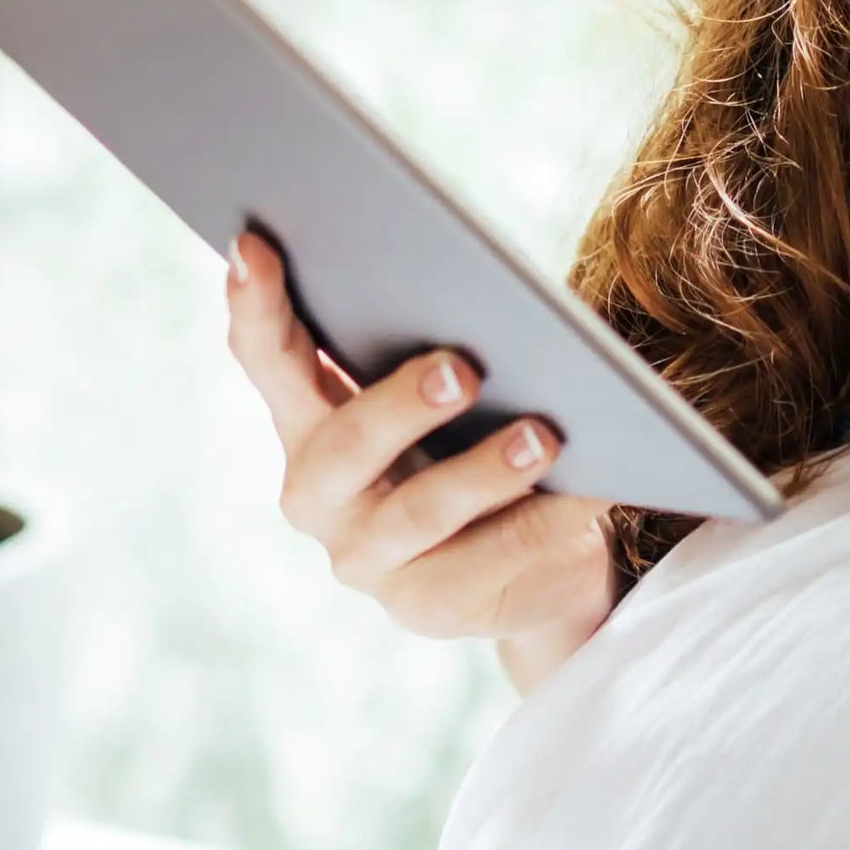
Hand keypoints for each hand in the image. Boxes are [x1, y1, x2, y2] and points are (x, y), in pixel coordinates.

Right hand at [220, 226, 615, 680]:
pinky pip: (491, 562)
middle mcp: (319, 494)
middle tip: (460, 369)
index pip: (267, 356)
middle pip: (344, 446)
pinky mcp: (428, 608)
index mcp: (307, 420)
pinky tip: (595, 487)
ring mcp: (368, 559)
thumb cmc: (478, 436)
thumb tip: (477, 295)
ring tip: (545, 436)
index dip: (254, 301)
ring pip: (420, 512)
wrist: (532, 558)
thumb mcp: (447, 389)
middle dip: (400, 405)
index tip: (253, 241)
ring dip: (484, 472)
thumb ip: (431, 346)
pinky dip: (548, 519)